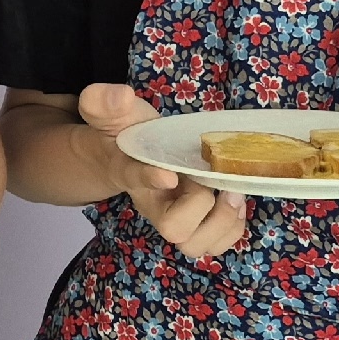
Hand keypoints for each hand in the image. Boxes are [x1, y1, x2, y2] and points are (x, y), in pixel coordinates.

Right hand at [80, 82, 249, 261]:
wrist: (123, 157)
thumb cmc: (125, 133)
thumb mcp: (113, 112)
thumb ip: (105, 102)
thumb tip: (120, 94)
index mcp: (129, 172)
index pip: (134, 178)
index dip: (151, 179)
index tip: (169, 176)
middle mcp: (152, 203)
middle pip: (174, 229)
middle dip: (203, 207)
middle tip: (214, 182)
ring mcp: (173, 218)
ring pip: (195, 245)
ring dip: (223, 222)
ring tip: (231, 194)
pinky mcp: (193, 225)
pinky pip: (215, 244)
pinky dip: (233, 228)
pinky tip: (233, 202)